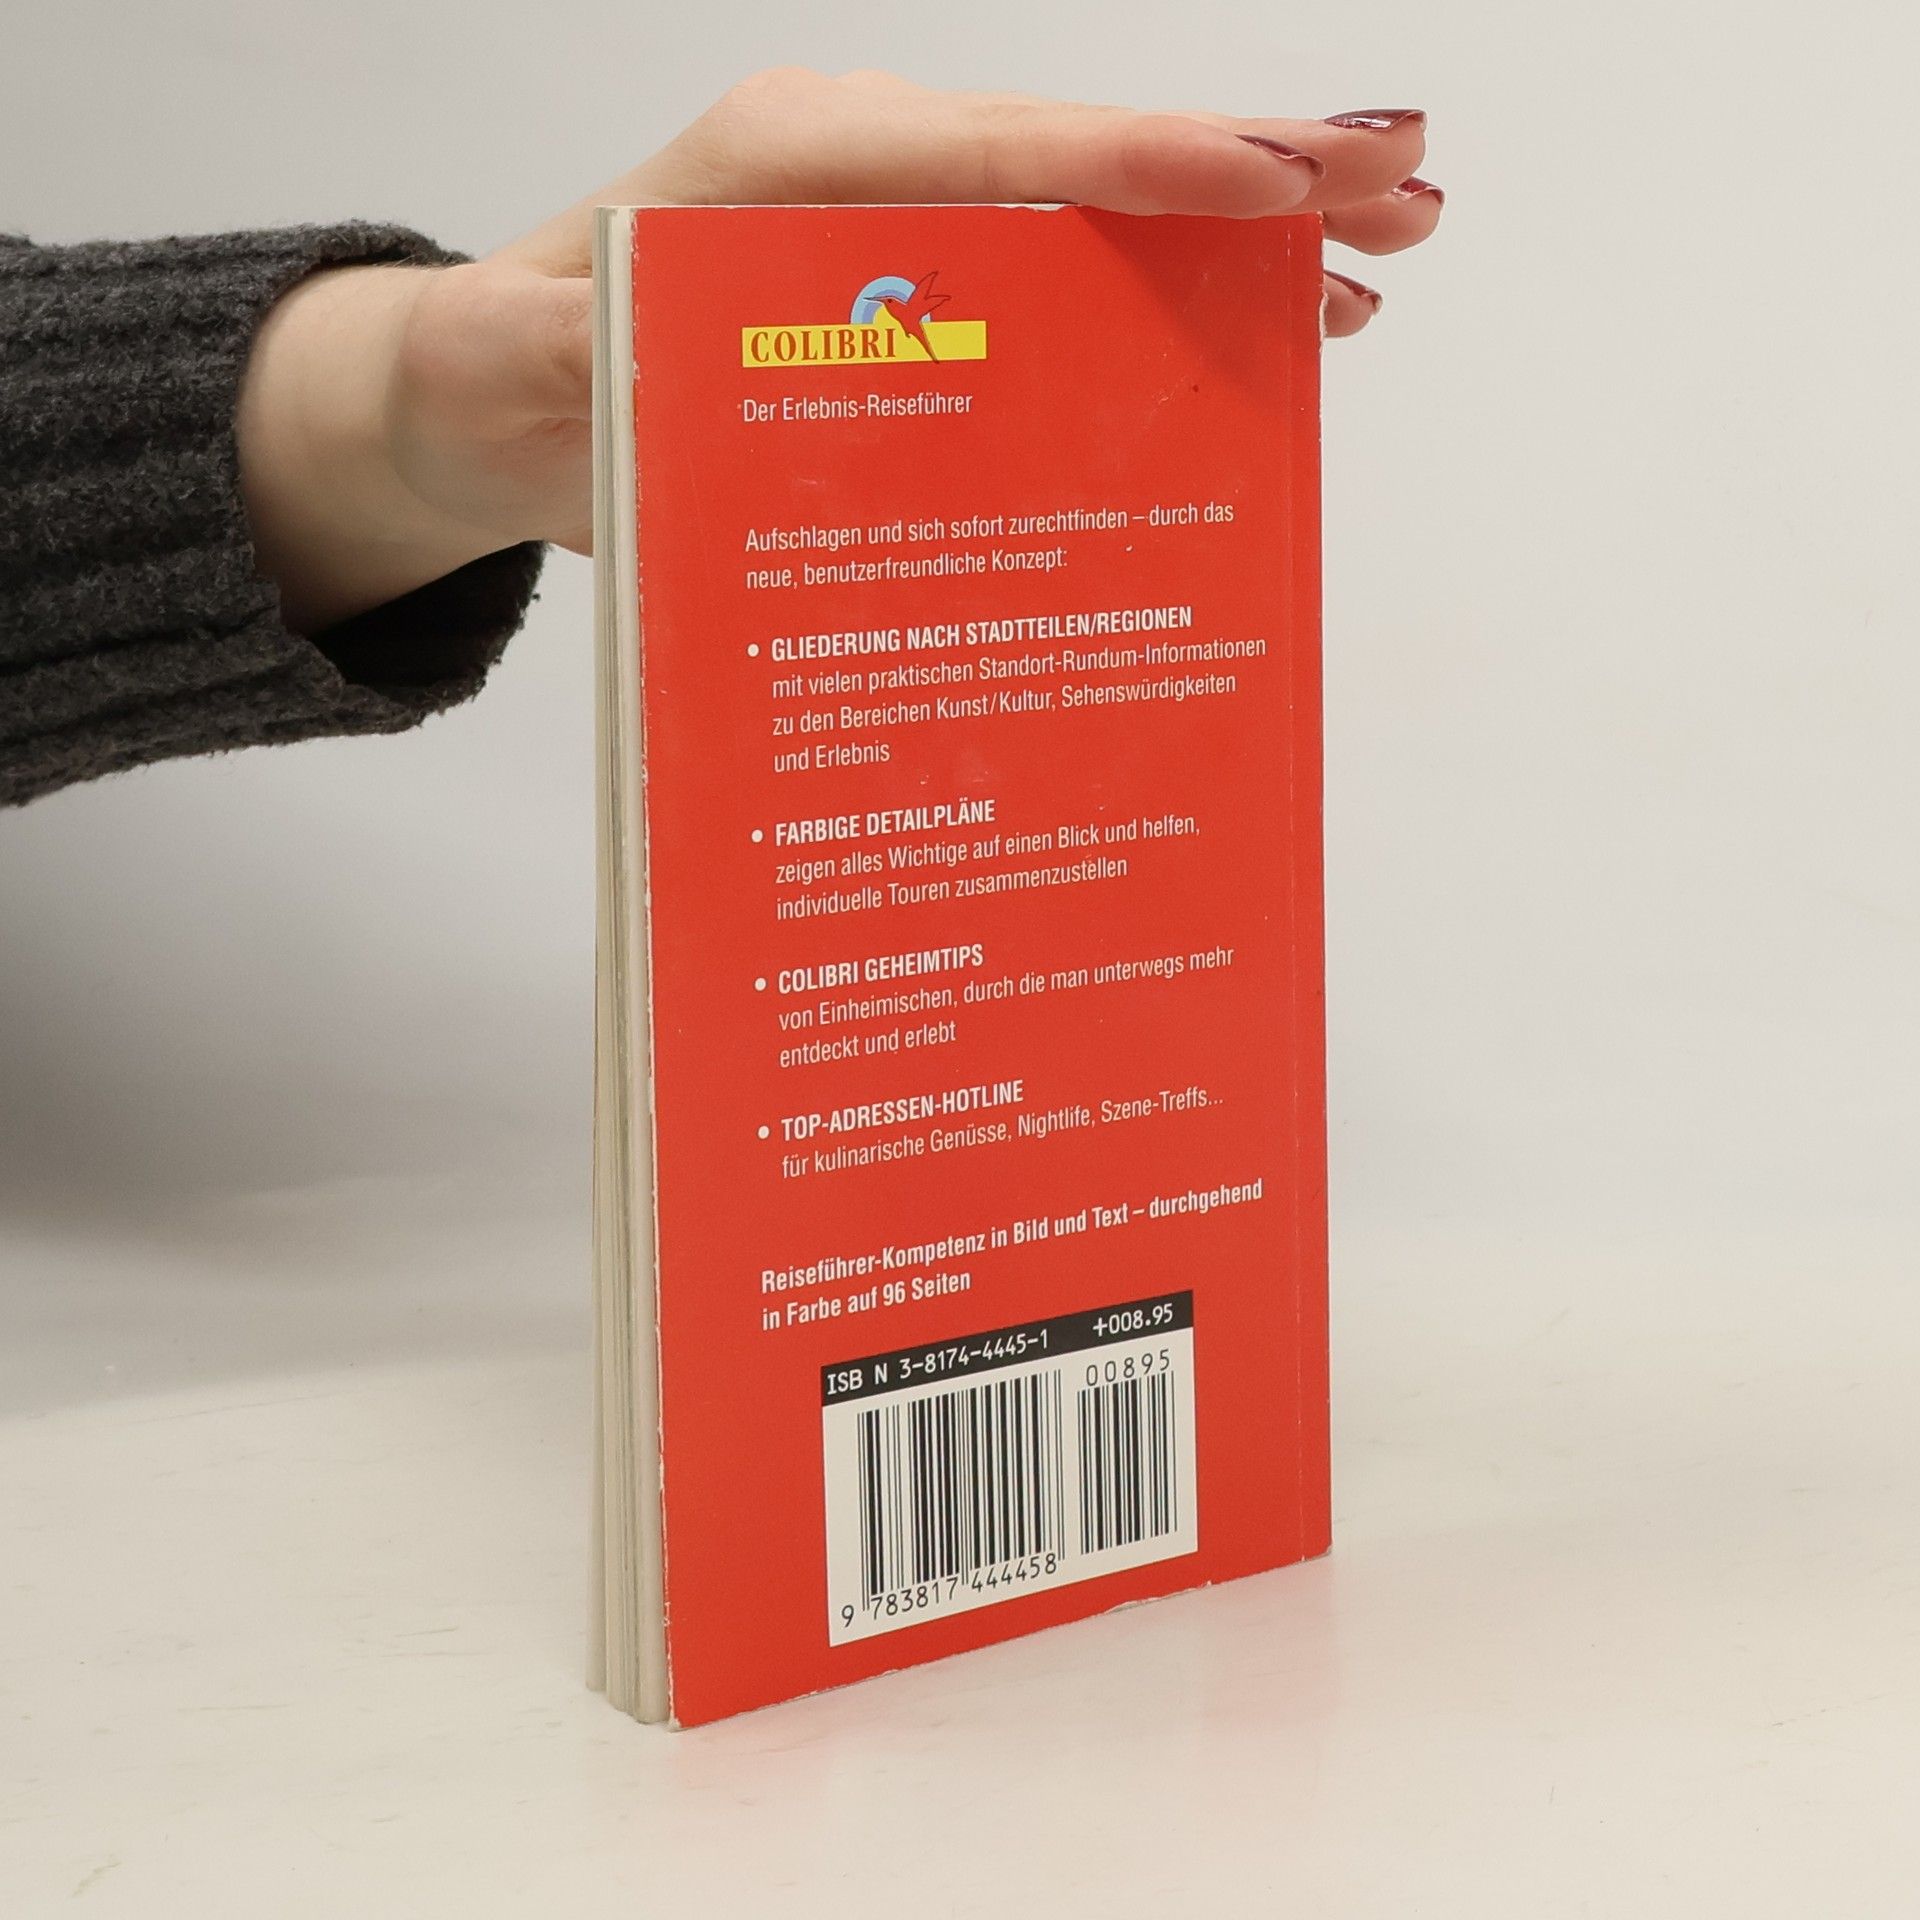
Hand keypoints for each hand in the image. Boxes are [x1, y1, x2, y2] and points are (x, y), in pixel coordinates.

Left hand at [238, 70, 1442, 632]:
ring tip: (1386, 253)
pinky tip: (1265, 323)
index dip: (1146, 170)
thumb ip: (561, 350)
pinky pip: (1074, 279)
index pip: (1003, 153)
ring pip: (1104, 215)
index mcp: (794, 166)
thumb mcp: (505, 364)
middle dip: (1255, 171)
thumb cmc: (508, 376)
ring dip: (1248, 233)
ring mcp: (906, 231)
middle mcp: (869, 176)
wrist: (492, 401)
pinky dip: (1178, 292)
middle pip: (1090, 159)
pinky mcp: (923, 296)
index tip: (1279, 190)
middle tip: (1411, 187)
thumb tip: (621, 343)